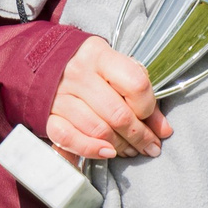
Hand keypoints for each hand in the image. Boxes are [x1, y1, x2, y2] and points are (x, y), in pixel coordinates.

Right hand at [46, 37, 171, 162]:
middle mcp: (78, 74)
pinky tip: (107, 152)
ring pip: (98, 130)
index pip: (136, 84)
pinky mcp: (48, 115)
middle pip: (118, 114)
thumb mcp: (117, 70)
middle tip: (150, 146)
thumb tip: (163, 130)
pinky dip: (91, 150)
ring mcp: (60, 96)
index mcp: (99, 55)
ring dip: (120, 146)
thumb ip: (142, 96)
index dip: (148, 106)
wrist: (43, 64)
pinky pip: (70, 139)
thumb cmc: (90, 69)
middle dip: (140, 136)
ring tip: (131, 150)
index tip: (148, 115)